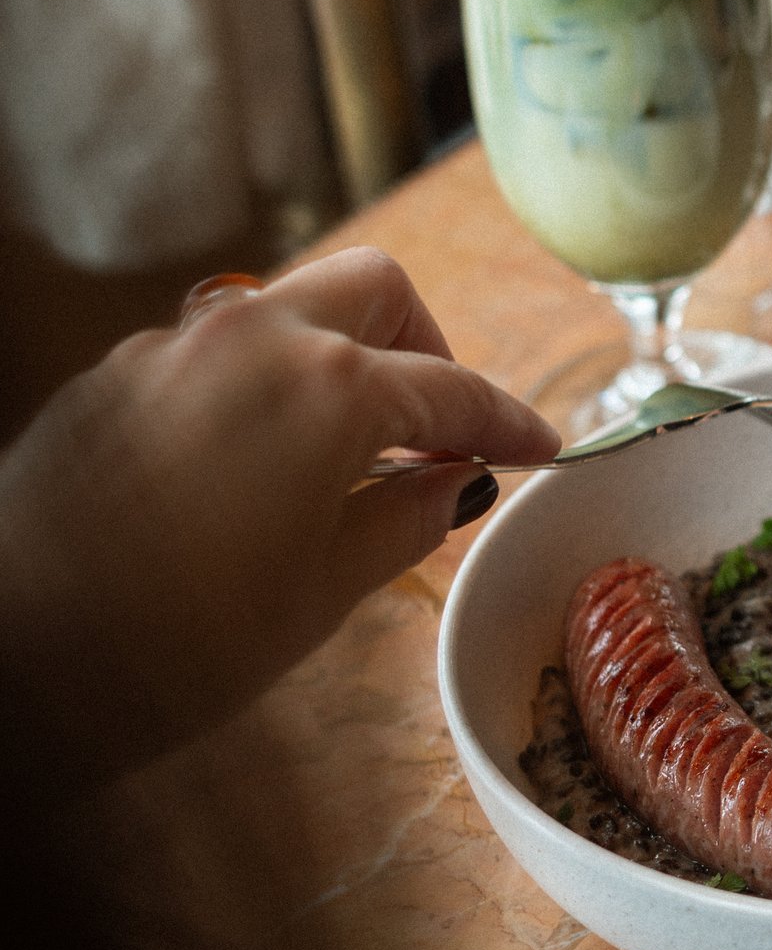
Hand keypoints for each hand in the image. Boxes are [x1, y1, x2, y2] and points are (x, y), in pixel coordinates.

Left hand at [0, 248, 556, 776]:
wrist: (5, 657)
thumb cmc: (166, 642)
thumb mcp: (322, 594)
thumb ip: (405, 519)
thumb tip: (452, 482)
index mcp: (327, 387)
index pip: (453, 388)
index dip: (509, 423)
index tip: (540, 449)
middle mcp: (251, 339)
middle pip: (375, 292)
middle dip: (423, 346)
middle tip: (435, 429)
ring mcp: (172, 349)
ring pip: (289, 310)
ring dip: (339, 360)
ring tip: (347, 454)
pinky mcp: (112, 379)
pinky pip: (216, 352)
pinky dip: (264, 386)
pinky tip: (257, 469)